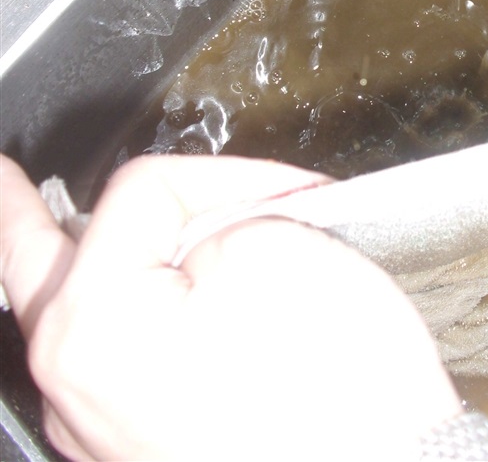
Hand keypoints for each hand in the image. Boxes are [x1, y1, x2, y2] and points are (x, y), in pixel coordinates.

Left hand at [0, 153, 460, 460]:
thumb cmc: (335, 389)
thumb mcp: (274, 248)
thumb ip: (215, 211)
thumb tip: (200, 227)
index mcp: (93, 324)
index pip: (141, 192)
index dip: (223, 173)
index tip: (288, 189)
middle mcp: (75, 386)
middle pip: (39, 263)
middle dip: (22, 212)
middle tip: (3, 176)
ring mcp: (100, 434)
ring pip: (72, 318)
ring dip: (66, 265)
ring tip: (44, 232)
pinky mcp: (139, 456)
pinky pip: (106, 370)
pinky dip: (116, 322)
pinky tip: (128, 308)